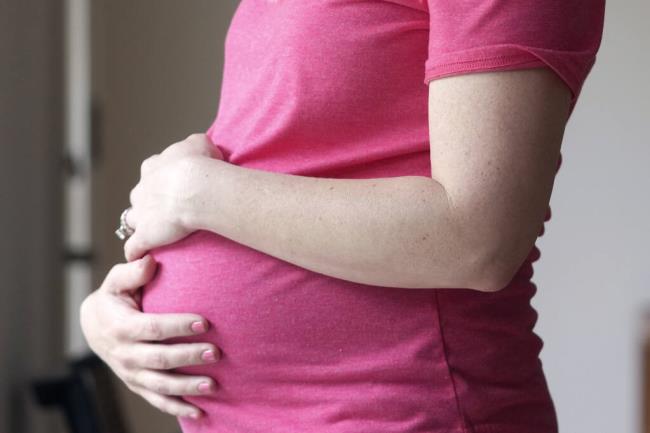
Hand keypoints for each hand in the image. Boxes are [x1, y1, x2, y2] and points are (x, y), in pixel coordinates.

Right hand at [79, 254, 220, 418]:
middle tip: (216, 352)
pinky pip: (157, 400)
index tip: (205, 322)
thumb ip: (132, 271)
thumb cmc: (113, 298)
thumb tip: (150, 261)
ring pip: (160, 384)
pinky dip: (177, 408)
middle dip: (188, 357)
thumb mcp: (116, 281)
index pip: (152, 328)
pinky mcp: (137, 384)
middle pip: (159, 359)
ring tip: (213, 384)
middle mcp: (124, 353)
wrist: (93, 326)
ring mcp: (130, 373)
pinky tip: (200, 411)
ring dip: (187, 386)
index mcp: (121, 326)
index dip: (178, 326)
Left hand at [123, 133, 224, 261]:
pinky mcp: (144, 236)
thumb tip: (201, 148)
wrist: (195, 187)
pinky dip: (137, 253)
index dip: (162, 179)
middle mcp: (141, 190)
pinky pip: (134, 248)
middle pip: (140, 197)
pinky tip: (144, 259)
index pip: (151, 172)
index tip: (175, 184)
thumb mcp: (201, 143)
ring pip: (133, 221)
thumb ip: (196, 145)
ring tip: (156, 236)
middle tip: (170, 210)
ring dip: (142, 227)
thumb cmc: (200, 164)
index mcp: (152, 167)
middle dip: (150, 203)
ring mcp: (141, 214)